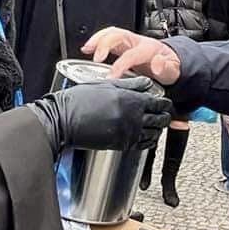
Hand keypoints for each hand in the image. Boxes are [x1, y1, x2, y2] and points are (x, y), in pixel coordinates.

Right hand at [28, 77, 171, 152]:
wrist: (62, 120)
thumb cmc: (78, 101)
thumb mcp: (106, 85)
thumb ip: (130, 84)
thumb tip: (147, 84)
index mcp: (130, 100)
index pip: (159, 103)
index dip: (165, 103)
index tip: (166, 103)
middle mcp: (132, 117)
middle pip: (160, 119)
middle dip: (165, 116)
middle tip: (165, 114)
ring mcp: (128, 133)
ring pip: (154, 133)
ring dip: (158, 129)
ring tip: (157, 125)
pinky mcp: (121, 145)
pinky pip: (143, 145)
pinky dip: (149, 141)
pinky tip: (147, 137)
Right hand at [83, 27, 181, 84]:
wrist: (170, 61)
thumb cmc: (169, 67)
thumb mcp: (173, 71)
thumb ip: (165, 68)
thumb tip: (156, 63)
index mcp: (149, 48)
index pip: (131, 54)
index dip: (120, 65)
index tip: (111, 77)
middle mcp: (137, 41)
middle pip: (119, 35)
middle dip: (105, 44)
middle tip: (96, 59)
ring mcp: (129, 41)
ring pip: (111, 33)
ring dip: (97, 39)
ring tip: (86, 49)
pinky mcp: (122, 44)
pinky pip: (107, 37)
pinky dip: (96, 40)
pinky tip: (87, 48)